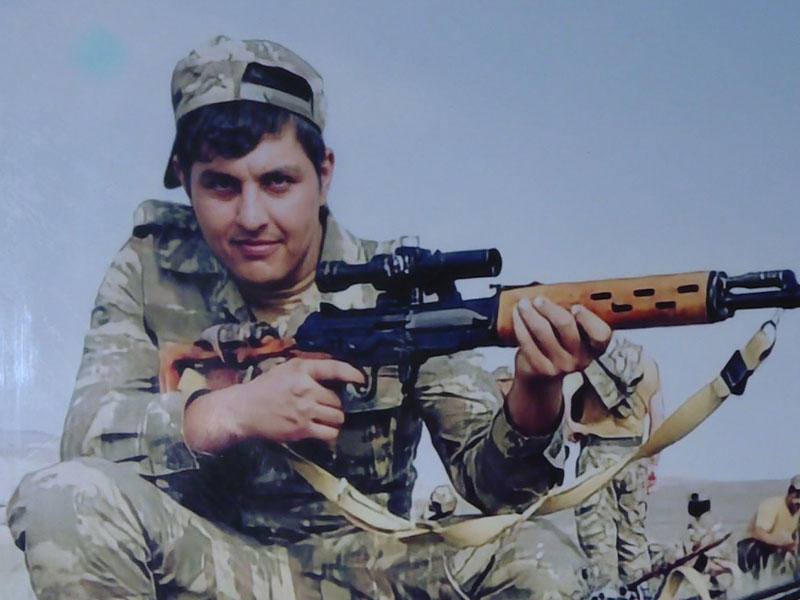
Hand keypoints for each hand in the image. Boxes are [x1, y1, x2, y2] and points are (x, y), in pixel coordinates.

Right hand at [184, 357, 364, 452]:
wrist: (244, 410)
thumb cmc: (265, 388)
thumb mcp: (286, 369)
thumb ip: (310, 368)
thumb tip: (336, 371)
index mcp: (301, 369)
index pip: (335, 368)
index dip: (352, 374)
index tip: (361, 380)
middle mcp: (305, 388)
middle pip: (337, 399)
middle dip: (334, 403)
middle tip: (326, 405)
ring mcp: (304, 410)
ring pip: (337, 417)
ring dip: (335, 418)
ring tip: (325, 417)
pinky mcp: (302, 429)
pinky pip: (329, 433)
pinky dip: (330, 433)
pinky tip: (323, 429)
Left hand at [506, 296, 611, 434]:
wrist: (543, 375)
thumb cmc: (559, 345)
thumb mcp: (573, 334)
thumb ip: (571, 317)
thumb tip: (554, 292)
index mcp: (595, 346)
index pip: (601, 334)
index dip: (588, 319)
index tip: (576, 307)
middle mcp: (582, 358)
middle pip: (566, 326)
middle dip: (549, 308)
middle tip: (539, 299)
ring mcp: (562, 365)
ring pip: (543, 331)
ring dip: (530, 313)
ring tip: (523, 303)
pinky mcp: (542, 368)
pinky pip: (527, 341)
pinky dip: (520, 325)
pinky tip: (517, 315)